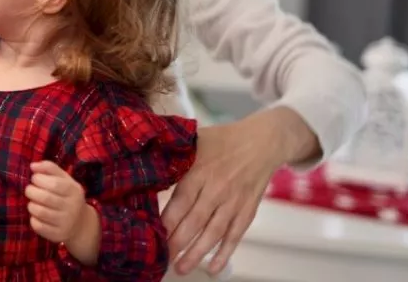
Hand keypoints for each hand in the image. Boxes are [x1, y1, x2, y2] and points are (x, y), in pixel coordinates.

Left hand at [26, 161, 94, 250]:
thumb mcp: (64, 179)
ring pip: (40, 212)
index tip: (35, 178)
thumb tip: (33, 165)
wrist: (80, 224)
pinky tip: (36, 215)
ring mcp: (66, 223)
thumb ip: (50, 168)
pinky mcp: (58, 235)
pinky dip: (33, 219)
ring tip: (33, 202)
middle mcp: (72, 207)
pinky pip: (38, 226)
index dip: (39, 179)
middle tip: (30, 190)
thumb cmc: (67, 196)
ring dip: (31, 205)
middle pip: (45, 198)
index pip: (54, 184)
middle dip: (31, 191)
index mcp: (74, 191)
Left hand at [162, 108, 309, 274]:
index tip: (152, 236)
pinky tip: (213, 268)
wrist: (263, 141)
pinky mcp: (247, 211)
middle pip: (195, 221)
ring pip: (213, 232)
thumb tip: (144, 161)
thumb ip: (173, 153)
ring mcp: (233, 202)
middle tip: (162, 260)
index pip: (180, 201)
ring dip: (197, 253)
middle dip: (177, 243)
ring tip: (181, 268)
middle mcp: (216, 189)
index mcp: (199, 171)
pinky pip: (235, 235)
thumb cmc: (223, 140)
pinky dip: (224, 253)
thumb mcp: (194, 140)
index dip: (167, 221)